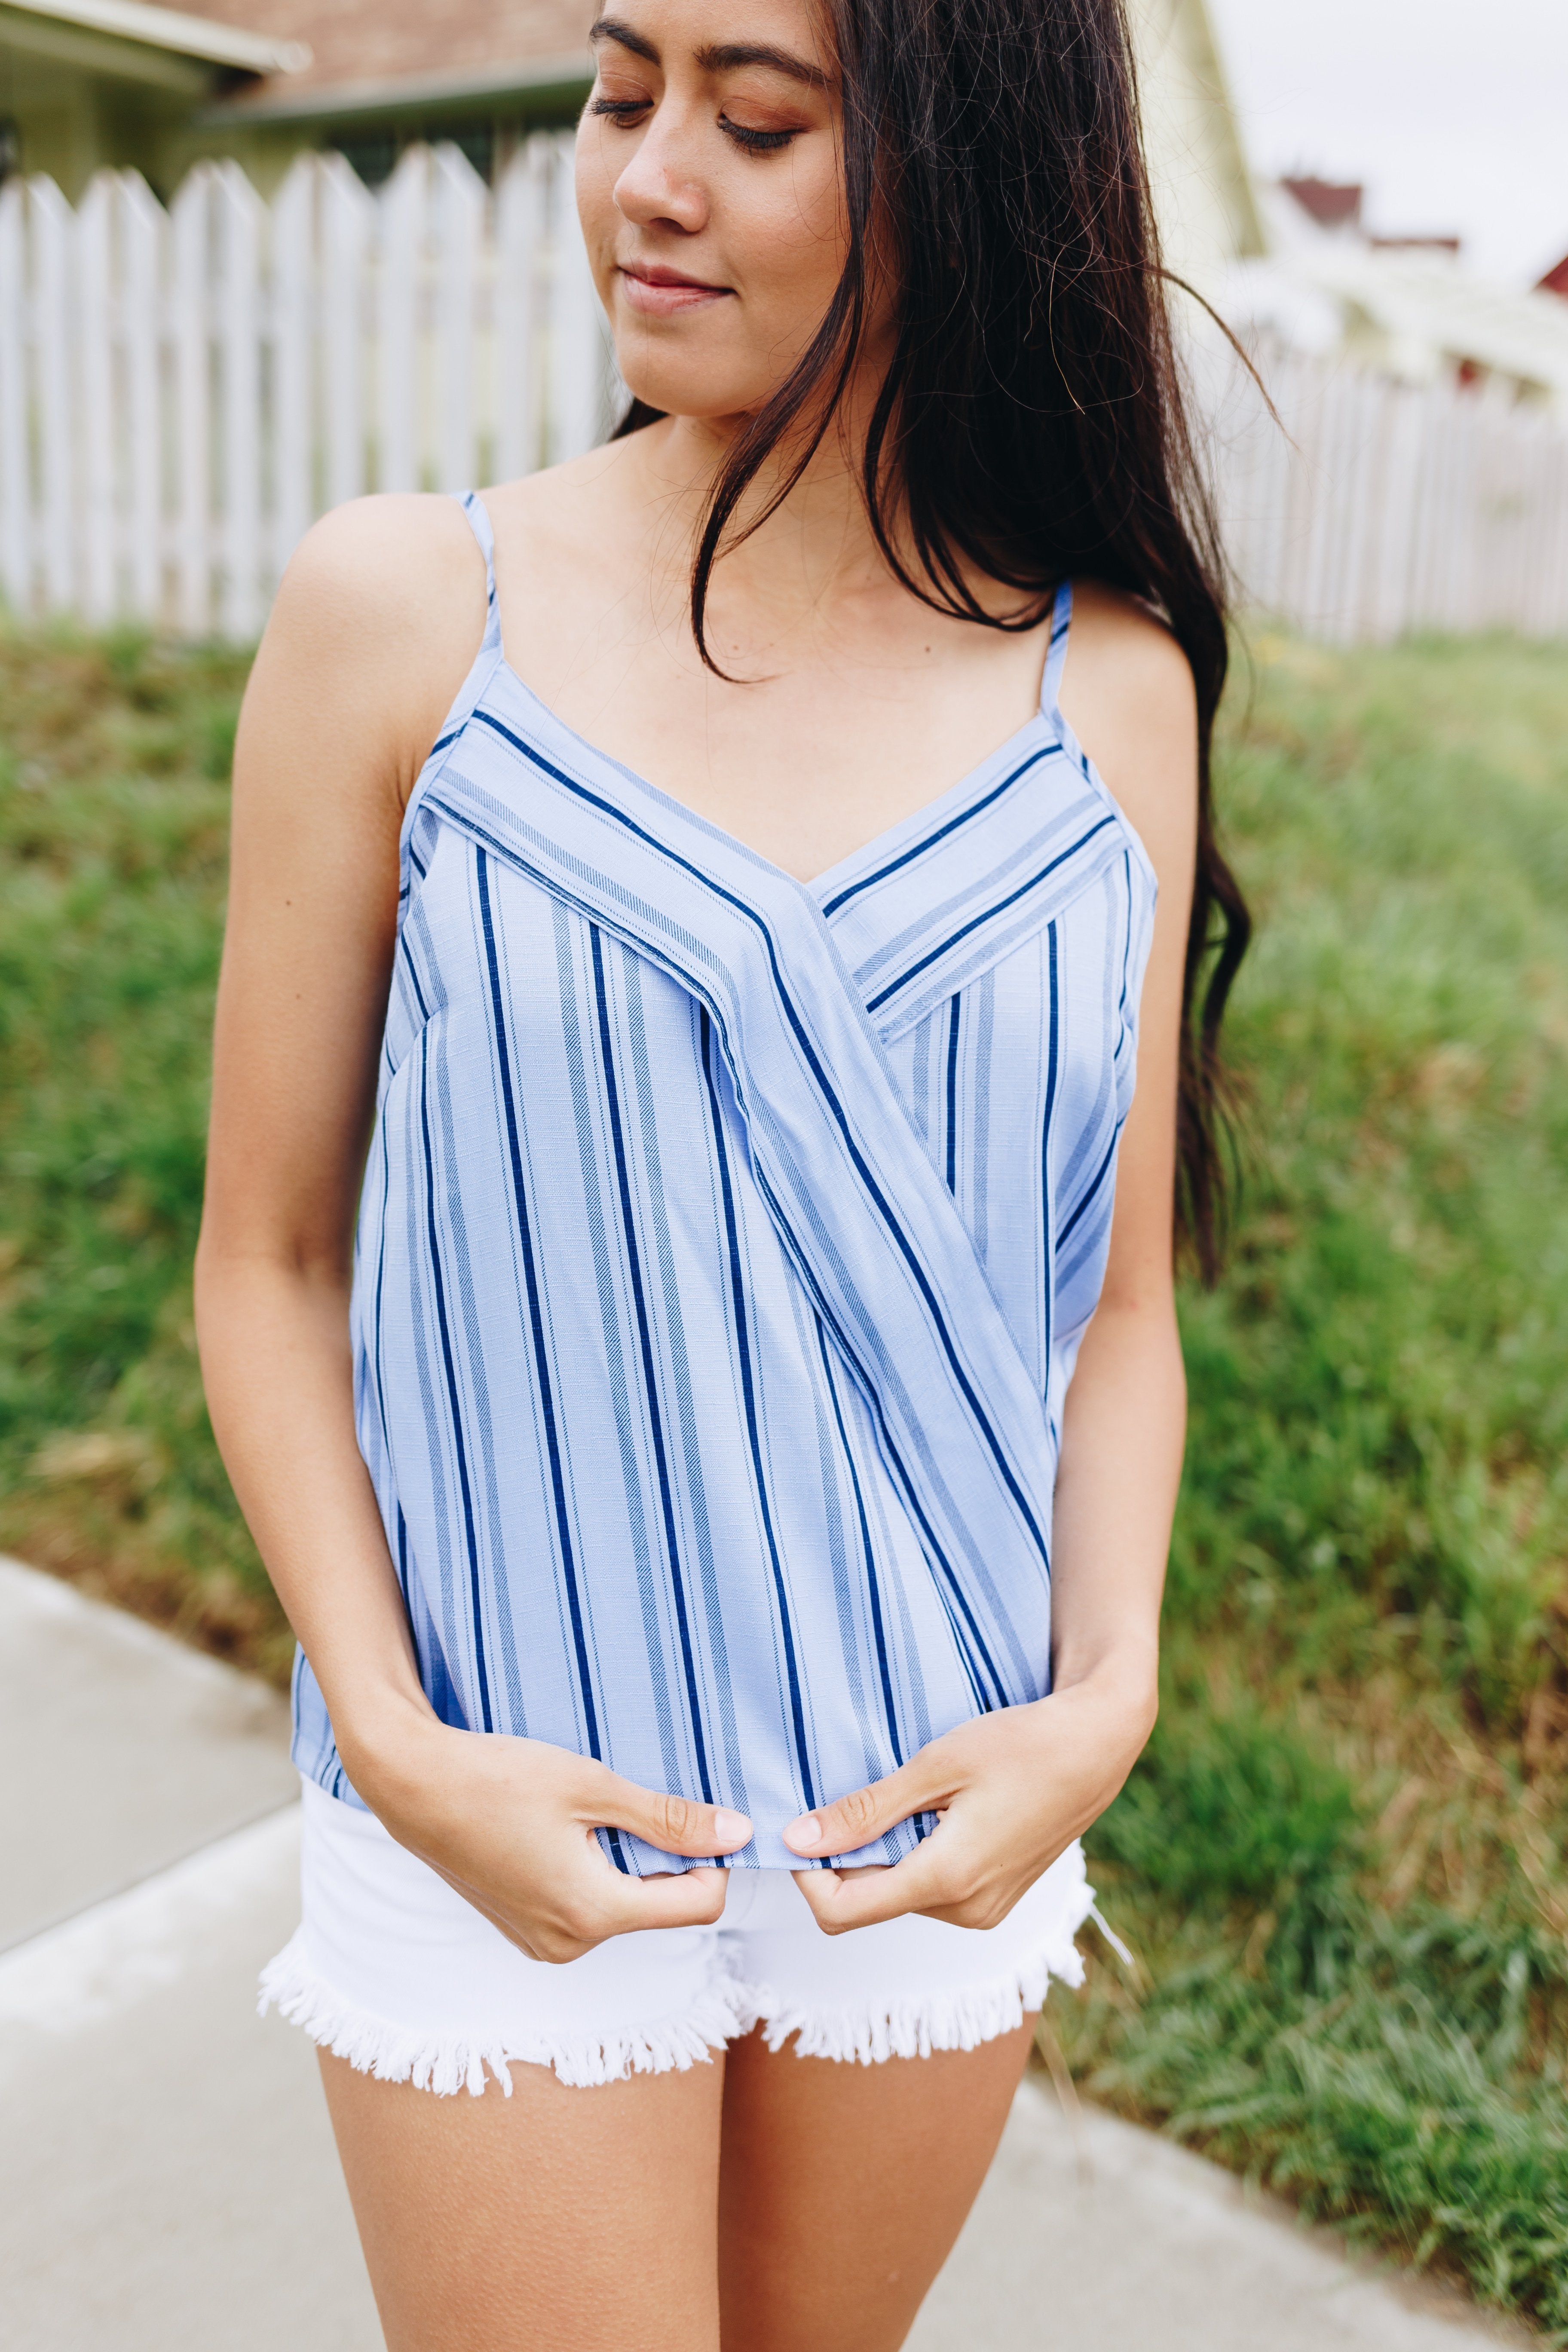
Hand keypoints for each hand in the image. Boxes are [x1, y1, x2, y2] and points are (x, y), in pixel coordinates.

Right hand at [343, 1706, 752, 1962]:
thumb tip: (737, 1833)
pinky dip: (593, 1873)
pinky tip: (562, 1832)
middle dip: (666, 1858)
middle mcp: (569, 1945)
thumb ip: (669, 1817)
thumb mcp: (593, 1786)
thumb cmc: (499, 1777)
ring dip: (626, 1863)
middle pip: (661, 1908)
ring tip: (589, 1814)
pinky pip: (586, 1909)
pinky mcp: (524, 1932)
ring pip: (623, 1907)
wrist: (414, 1785)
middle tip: (635, 1804)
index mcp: (592, 1913)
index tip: (698, 1815)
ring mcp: (542, 1944)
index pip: (698, 1906)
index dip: (714, 1860)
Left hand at [780, 1668, 1154, 1933]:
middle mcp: (965, 1911)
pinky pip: (933, 1890)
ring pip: (900, 1896)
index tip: (805, 1827)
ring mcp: (985, 1911)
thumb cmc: (1021, 1744)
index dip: (808, 1877)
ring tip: (908, 1796)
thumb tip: (797, 1840)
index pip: (842, 1914)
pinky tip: (935, 1810)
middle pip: (869, 1904)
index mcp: (947, 1880)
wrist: (1097, 1746)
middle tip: (856, 1797)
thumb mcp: (936, 1765)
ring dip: (885, 1855)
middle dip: (848, 1860)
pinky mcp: (997, 1900)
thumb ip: (866, 1810)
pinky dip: (915, 1857)